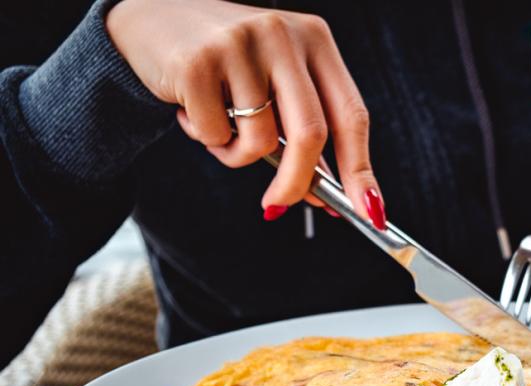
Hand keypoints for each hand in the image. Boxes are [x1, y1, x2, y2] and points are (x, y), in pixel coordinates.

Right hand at [106, 0, 385, 227]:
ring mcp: (241, 45)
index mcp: (315, 40)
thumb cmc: (227, 62)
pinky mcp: (197, 63)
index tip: (370, 212)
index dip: (361, 169)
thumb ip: (305, 130)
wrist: (151, 18)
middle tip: (279, 206)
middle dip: (298, 183)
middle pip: (310, 134)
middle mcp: (284, 36)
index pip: (352, 115)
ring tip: (218, 125)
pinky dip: (206, 139)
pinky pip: (215, 135)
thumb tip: (333, 196)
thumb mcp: (277, 83)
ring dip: (236, 154)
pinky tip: (189, 108)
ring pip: (258, 141)